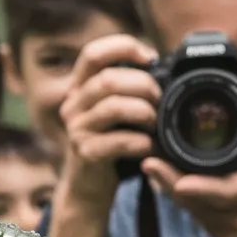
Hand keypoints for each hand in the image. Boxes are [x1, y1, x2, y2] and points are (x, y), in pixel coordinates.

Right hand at [44, 35, 159, 236]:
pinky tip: (149, 147)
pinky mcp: (84, 153)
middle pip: (108, 79)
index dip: (122, 47)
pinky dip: (139, 142)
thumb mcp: (117, 112)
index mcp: (81, 87)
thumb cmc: (111, 145)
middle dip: (143, 86)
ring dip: (143, 112)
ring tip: (156, 123)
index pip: (93, 53)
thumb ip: (129, 88)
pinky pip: (116, 141)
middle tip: (160, 101)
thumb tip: (163, 65)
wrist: (90, 188)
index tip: (150, 57)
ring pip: (112, 106)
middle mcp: (73, 104)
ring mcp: (76, 129)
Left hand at [141, 67, 236, 236]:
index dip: (189, 183)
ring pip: (194, 213)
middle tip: (148, 159)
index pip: (219, 190)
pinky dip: (187, 203)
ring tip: (153, 167)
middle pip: (196, 202)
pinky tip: (172, 184)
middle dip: (168, 180)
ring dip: (173, 191)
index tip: (162, 168)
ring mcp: (236, 235)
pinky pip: (202, 221)